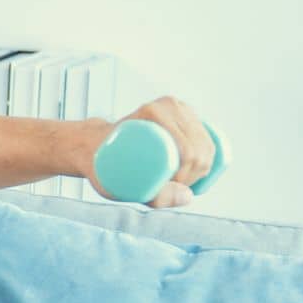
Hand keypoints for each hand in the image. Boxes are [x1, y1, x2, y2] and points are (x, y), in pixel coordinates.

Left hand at [84, 95, 214, 208]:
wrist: (93, 146)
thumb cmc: (103, 165)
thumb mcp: (121, 185)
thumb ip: (157, 197)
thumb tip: (189, 195)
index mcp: (154, 113)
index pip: (189, 151)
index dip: (187, 176)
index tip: (169, 188)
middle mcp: (168, 106)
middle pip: (200, 148)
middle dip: (195, 174)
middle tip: (172, 187)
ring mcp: (178, 109)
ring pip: (207, 144)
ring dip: (202, 167)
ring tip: (179, 181)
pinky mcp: (184, 116)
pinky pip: (208, 138)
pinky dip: (209, 156)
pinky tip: (200, 170)